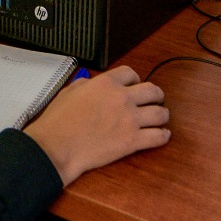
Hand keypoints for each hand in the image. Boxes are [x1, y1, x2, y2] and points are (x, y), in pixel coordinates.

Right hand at [23, 66, 168, 185]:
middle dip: (155, 95)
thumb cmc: (58, 122)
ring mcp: (130, 120)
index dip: (135, 79)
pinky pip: (158, 136)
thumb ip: (86, 85)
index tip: (135, 85)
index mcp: (105, 83)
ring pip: (160, 113)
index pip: (131, 73)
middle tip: (154, 100)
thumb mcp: (69, 92)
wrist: (57, 147)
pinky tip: (162, 135)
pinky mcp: (132, 141)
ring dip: (162, 114)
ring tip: (160, 118)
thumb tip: (92, 85)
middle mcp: (122, 98)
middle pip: (153, 91)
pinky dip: (163, 135)